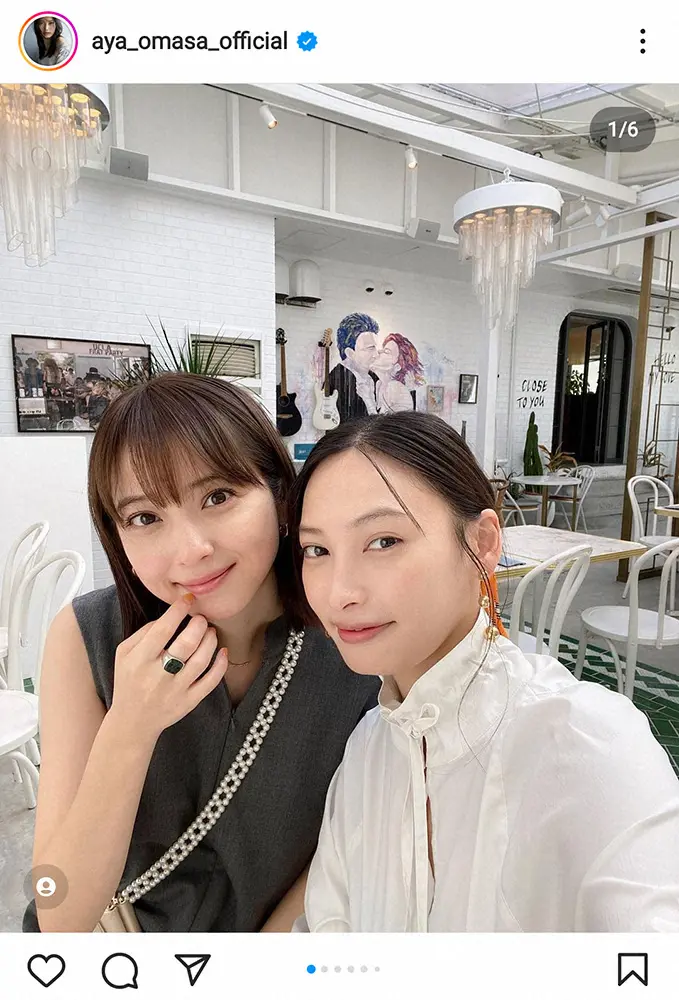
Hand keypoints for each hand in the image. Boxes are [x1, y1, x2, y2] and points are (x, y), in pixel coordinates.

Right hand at [110, 594, 227, 740]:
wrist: (132, 722)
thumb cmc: (129, 681)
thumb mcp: (123, 654)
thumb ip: (143, 632)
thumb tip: (169, 617)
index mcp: (139, 660)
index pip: (162, 630)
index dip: (177, 611)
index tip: (187, 599)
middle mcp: (158, 676)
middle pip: (186, 644)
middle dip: (198, 625)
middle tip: (201, 618)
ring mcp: (176, 690)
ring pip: (201, 660)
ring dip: (210, 640)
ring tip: (210, 631)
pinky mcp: (189, 702)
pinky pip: (211, 682)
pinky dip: (221, 665)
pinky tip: (223, 651)